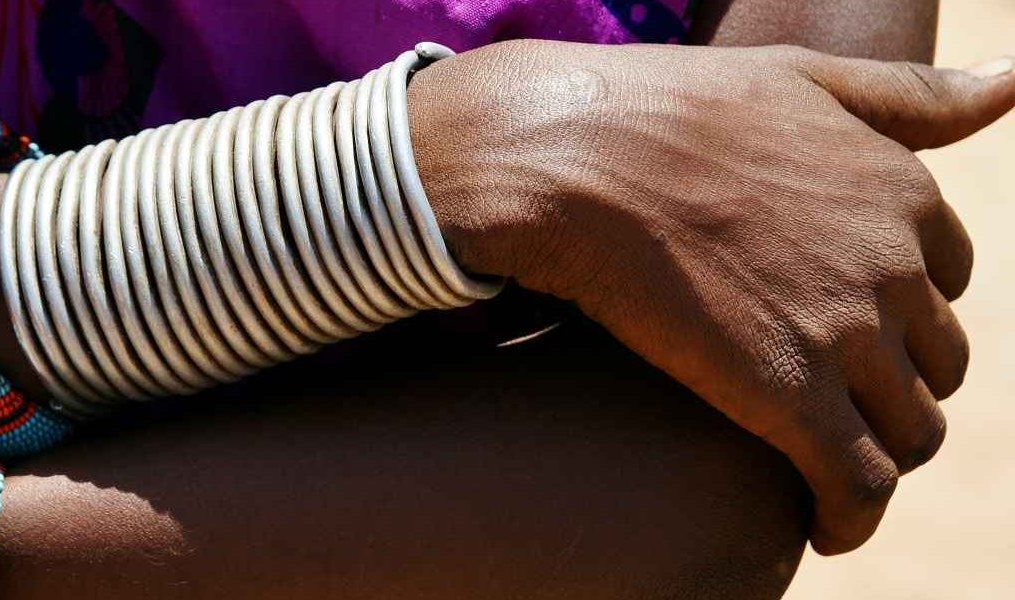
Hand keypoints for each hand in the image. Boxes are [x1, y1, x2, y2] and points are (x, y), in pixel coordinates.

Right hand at [410, 41, 1014, 553]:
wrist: (575, 159)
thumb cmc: (666, 111)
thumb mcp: (801, 76)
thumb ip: (910, 96)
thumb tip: (1014, 82)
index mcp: (902, 192)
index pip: (946, 277)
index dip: (900, 310)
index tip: (848, 331)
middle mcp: (894, 266)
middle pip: (936, 361)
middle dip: (894, 389)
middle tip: (829, 408)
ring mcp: (847, 335)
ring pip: (911, 432)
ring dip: (878, 458)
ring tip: (827, 471)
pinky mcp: (789, 396)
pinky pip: (858, 484)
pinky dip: (851, 518)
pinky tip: (823, 530)